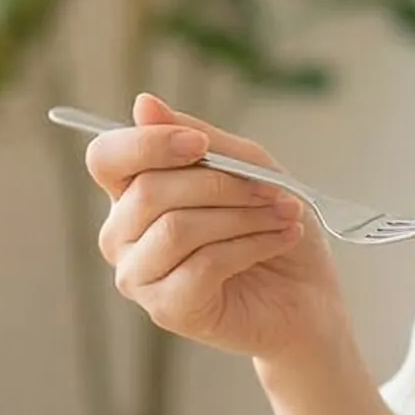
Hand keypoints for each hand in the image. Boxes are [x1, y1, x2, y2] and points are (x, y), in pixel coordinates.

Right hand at [84, 93, 347, 361]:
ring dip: (242, 214)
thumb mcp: (246, 167)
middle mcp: (123, 235)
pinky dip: (251, 245)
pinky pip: (202, 264)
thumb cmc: (271, 224)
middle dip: (220, 184)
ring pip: (176, 228)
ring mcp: (140, 276)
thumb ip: (198, 137)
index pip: (107, 158)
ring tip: (284, 215)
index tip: (201, 146)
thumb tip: (143, 104)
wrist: (306, 294)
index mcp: (132, 193)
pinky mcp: (168, 309)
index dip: (147, 144)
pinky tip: (280, 239)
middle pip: (148, 191)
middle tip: (272, 190)